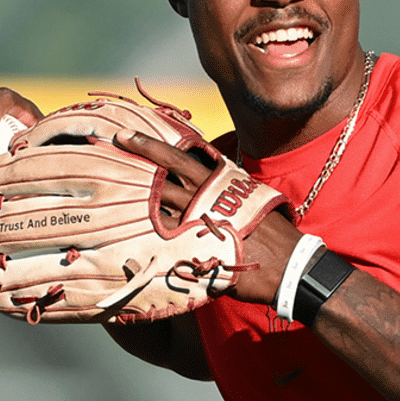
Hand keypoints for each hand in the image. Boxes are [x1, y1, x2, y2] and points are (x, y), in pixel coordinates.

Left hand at [115, 132, 302, 305]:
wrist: (289, 265)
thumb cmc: (275, 233)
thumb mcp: (254, 200)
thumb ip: (229, 190)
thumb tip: (211, 182)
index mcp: (223, 181)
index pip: (184, 156)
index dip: (155, 145)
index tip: (130, 135)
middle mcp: (209, 196)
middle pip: (167, 169)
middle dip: (140, 153)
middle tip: (116, 142)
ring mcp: (201, 220)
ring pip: (161, 200)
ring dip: (135, 192)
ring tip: (109, 186)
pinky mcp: (197, 246)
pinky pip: (165, 237)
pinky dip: (146, 232)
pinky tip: (123, 229)